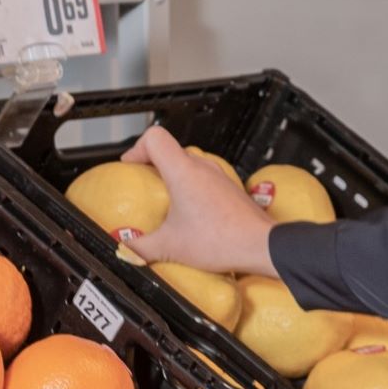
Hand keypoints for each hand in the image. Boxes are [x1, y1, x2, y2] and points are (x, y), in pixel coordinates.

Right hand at [120, 126, 278, 275]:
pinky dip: (193, 189)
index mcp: (183, 171)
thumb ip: (140, 247)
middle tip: (145, 186)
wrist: (261, 246)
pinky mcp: (231, 189)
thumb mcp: (170, 246)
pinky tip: (191, 214)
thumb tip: (126, 250)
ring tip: (167, 202)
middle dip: (154, 165)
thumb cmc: (222, 240)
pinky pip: (206, 180)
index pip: (154, 137)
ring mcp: (220, 177)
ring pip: (191, 164)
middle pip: (172, 150)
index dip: (136, 148)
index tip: (130, 167)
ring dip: (175, 178)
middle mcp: (204, 168)